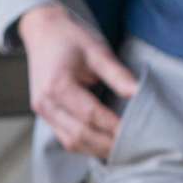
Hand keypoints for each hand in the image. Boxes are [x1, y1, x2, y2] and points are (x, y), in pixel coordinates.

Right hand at [17, 3, 138, 159]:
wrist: (43, 31)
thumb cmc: (71, 38)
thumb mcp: (97, 50)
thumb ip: (118, 74)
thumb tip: (140, 94)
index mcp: (57, 85)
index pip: (90, 115)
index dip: (115, 127)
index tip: (138, 133)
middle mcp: (45, 103)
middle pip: (80, 135)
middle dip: (108, 144)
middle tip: (136, 147)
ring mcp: (42, 112)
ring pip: (71, 142)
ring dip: (98, 150)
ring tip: (124, 151)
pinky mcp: (46, 115)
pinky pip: (66, 138)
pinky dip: (87, 145)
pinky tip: (107, 145)